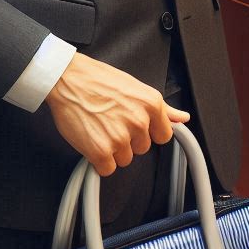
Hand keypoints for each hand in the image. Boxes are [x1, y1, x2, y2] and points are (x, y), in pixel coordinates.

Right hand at [44, 53, 187, 175]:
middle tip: (112, 122)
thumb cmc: (97, 80)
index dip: (148, 133)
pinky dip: (98, 160)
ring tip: (100, 128)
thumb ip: (162, 108)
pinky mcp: (100, 151)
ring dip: (112, 150)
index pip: (163, 136)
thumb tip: (182, 118)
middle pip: (142, 148)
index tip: (136, 127)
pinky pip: (107, 169)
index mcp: (151, 104)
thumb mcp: (136, 87)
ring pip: (125, 159)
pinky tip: (92, 140)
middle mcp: (139, 121)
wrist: (66, 79)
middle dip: (128, 140)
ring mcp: (120, 138)